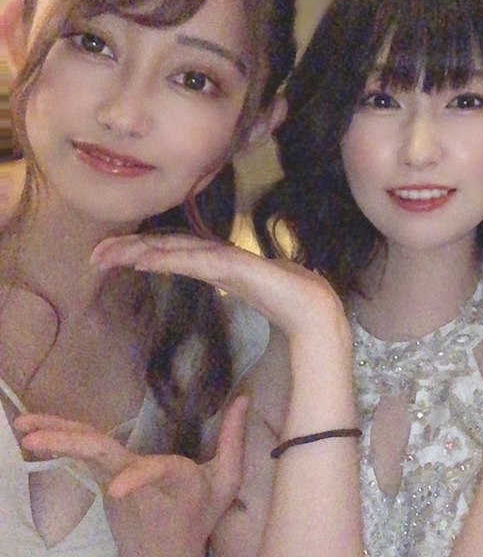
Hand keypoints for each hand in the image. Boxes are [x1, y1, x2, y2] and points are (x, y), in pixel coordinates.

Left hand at [16, 397, 248, 556]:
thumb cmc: (198, 517)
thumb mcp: (227, 483)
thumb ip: (235, 439)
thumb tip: (244, 397)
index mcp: (179, 483)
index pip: (160, 473)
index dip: (139, 477)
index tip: (116, 490)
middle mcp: (141, 483)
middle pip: (106, 457)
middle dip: (71, 445)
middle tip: (32, 437)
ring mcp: (116, 483)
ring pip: (86, 454)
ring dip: (54, 439)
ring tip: (23, 428)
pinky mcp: (102, 482)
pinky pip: (80, 455)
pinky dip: (58, 438)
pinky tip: (32, 429)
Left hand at [92, 233, 348, 344]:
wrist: (314, 312)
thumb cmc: (287, 305)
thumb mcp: (248, 293)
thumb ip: (231, 284)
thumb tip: (218, 283)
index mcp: (218, 260)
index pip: (172, 249)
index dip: (140, 249)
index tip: (110, 258)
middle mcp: (217, 254)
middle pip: (164, 244)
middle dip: (127, 247)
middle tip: (93, 255)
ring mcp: (225, 258)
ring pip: (172, 248)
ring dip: (136, 250)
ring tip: (106, 255)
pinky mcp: (233, 265)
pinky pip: (191, 260)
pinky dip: (164, 258)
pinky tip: (141, 261)